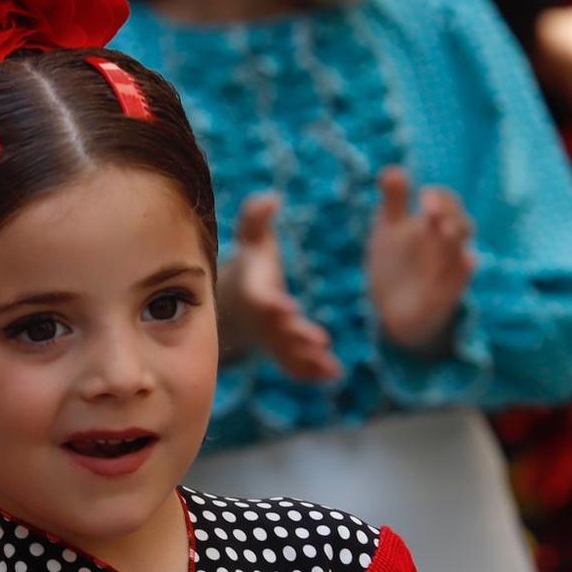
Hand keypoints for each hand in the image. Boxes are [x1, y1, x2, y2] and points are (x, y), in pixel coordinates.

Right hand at [218, 193, 339, 381]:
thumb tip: (270, 197)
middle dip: (296, 336)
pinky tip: (334, 375)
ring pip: (288, 354)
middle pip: (278, 330)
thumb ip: (256, 218)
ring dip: (307, 361)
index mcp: (254, 292)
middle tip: (319, 341)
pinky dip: (310, 373)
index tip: (287, 307)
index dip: (273, 304)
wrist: (237, 300)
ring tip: (331, 368)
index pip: (261, 299)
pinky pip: (294, 366)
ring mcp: (272, 339)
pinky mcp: (282, 351)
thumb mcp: (252, 238)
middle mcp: (262, 320)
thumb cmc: (252, 262)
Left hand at [366, 168, 476, 353]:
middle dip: (448, 214)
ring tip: (444, 229)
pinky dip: (464, 271)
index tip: (422, 196)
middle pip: (460, 223)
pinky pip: (462, 281)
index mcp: (433, 225)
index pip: (446, 203)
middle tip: (429, 209)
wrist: (391, 311)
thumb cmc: (394, 263)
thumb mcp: (389, 228)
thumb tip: (394, 169)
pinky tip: (465, 261)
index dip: (440, 197)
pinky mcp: (447, 295)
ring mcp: (449, 270)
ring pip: (463, 250)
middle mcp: (446, 244)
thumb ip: (394, 200)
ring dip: (455, 238)